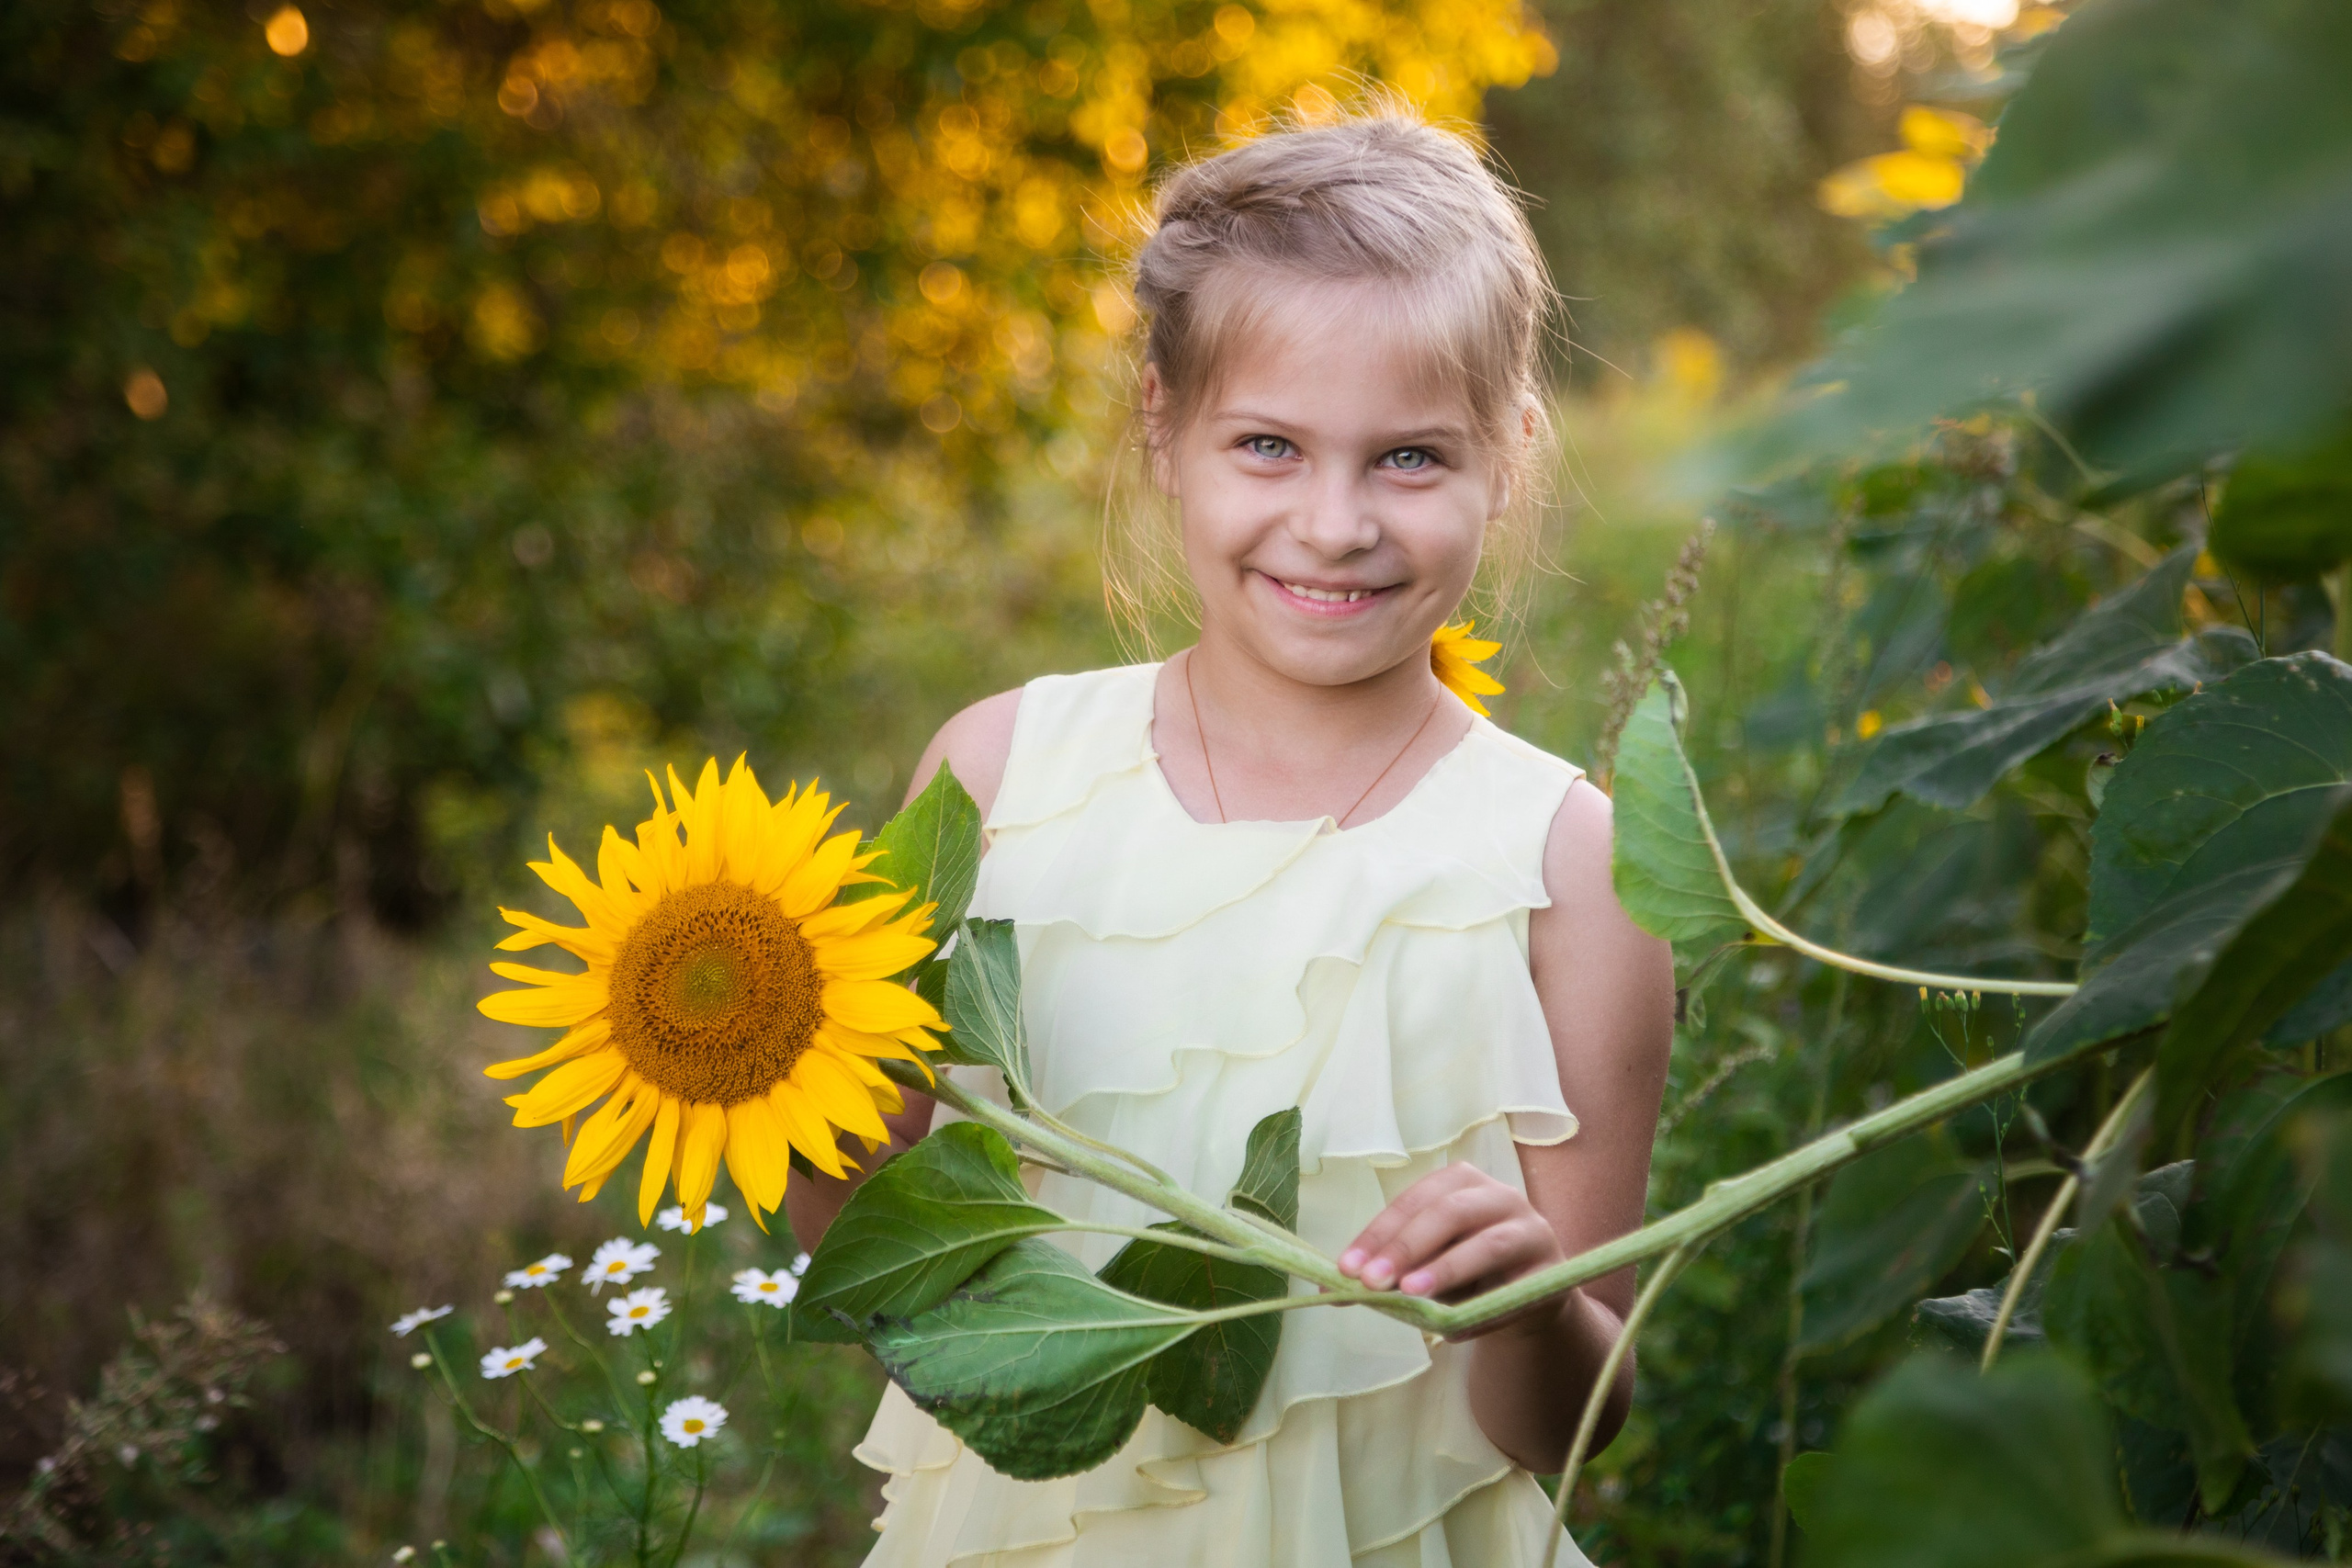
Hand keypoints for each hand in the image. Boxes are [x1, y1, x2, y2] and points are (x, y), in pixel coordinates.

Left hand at [1335, 1163, 1568, 1339]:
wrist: (1527, 1303)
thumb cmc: (1466, 1275)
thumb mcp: (1424, 1267)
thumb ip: (1385, 1272)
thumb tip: (1329, 1286)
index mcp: (1460, 1183)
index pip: (1414, 1200)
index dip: (1379, 1232)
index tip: (1346, 1268)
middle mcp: (1498, 1195)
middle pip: (1448, 1212)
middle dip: (1405, 1247)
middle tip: (1371, 1282)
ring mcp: (1530, 1229)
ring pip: (1486, 1244)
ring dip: (1444, 1270)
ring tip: (1410, 1294)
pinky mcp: (1551, 1270)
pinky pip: (1514, 1288)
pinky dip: (1481, 1309)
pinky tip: (1453, 1328)